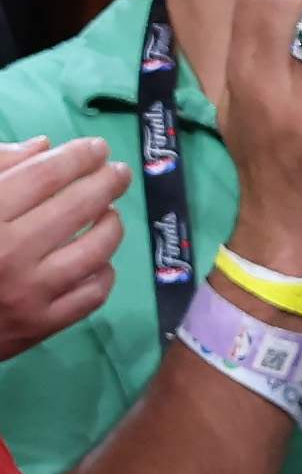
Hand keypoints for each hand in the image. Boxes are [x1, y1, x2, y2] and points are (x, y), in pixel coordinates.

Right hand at [0, 143, 115, 365]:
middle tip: (119, 172)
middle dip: (106, 182)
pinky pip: (92, 293)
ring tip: (109, 213)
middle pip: (76, 207)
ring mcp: (27, 294)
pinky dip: (103, 271)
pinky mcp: (39, 326)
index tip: (96, 148)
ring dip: (110, 225)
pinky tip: (97, 259)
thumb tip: (43, 148)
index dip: (76, 157)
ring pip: (95, 250)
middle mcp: (8, 254)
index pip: (43, 176)